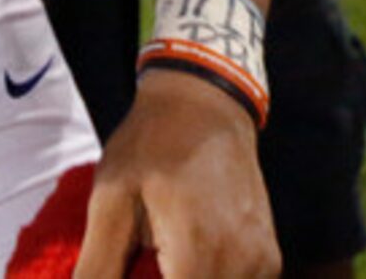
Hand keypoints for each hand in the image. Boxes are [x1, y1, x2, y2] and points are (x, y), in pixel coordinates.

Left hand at [75, 73, 280, 278]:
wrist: (205, 104)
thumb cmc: (151, 145)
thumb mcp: (110, 202)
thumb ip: (97, 270)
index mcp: (199, 254)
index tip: (128, 278)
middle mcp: (242, 266)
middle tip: (139, 266)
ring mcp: (262, 265)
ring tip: (155, 262)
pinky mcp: (268, 260)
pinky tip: (178, 266)